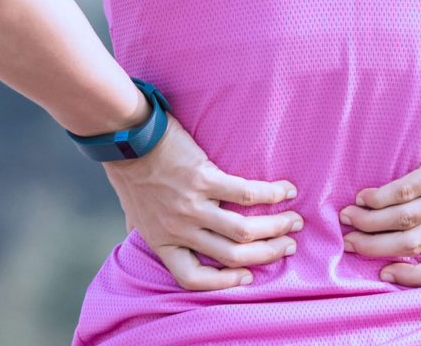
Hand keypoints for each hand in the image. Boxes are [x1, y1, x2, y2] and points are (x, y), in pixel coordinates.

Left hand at [103, 115, 303, 290]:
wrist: (125, 139)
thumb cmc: (130, 173)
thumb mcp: (135, 212)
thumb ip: (149, 227)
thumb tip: (150, 234)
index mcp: (162, 241)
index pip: (193, 277)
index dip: (223, 283)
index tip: (247, 276)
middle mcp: (179, 230)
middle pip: (232, 256)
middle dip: (267, 254)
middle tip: (289, 246)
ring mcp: (192, 207)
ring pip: (244, 231)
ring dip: (276, 228)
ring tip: (295, 222)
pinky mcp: (204, 180)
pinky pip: (247, 194)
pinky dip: (271, 194)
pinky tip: (286, 191)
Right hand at [338, 96, 420, 286]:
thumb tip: (414, 234)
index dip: (412, 278)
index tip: (385, 272)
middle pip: (411, 244)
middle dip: (374, 247)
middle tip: (348, 243)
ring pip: (404, 219)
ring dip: (370, 222)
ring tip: (348, 218)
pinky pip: (405, 190)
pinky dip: (379, 197)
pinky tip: (364, 197)